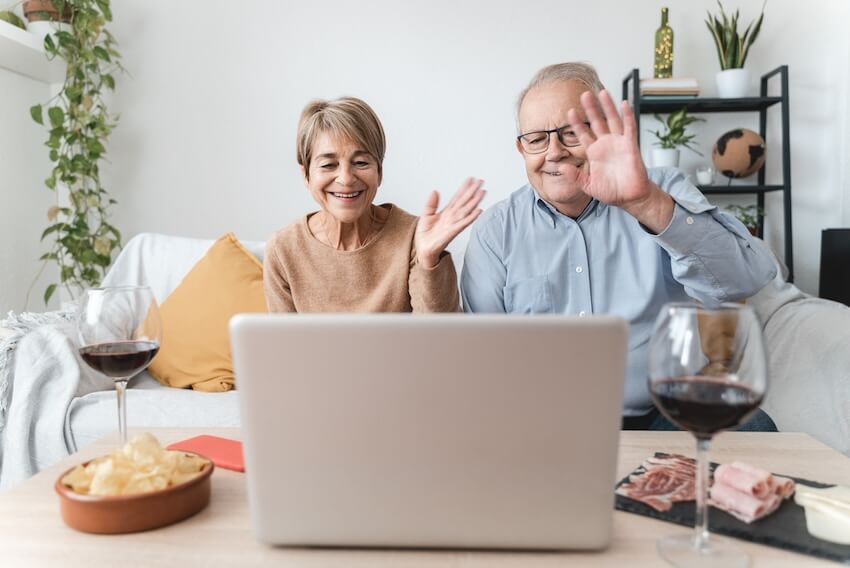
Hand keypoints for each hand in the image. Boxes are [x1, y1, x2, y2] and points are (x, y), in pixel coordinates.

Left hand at [415, 177, 484, 268]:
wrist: (423, 249)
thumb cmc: (426, 235)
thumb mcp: (426, 215)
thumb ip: (431, 203)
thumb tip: (435, 191)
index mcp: (447, 212)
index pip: (457, 197)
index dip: (464, 188)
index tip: (470, 179)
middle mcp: (452, 217)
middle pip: (464, 201)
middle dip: (472, 191)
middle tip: (481, 181)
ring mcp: (453, 224)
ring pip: (466, 210)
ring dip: (475, 202)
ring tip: (482, 192)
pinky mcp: (452, 232)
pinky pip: (463, 223)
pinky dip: (471, 218)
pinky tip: (478, 211)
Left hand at [569, 90, 672, 231]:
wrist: (629, 198)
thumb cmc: (611, 191)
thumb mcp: (588, 185)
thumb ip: (574, 176)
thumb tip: (560, 168)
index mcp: (594, 153)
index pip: (583, 134)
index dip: (576, 123)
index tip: (569, 112)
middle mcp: (605, 144)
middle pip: (597, 122)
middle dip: (590, 108)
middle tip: (584, 95)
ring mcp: (618, 143)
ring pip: (612, 120)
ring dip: (607, 106)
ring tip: (602, 92)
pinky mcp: (630, 146)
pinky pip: (629, 128)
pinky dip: (627, 116)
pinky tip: (624, 104)